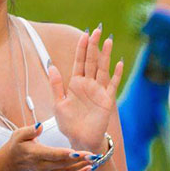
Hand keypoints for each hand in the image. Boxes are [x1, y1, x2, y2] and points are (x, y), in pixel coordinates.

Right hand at [0, 123, 94, 170]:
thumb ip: (30, 130)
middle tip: (93, 154)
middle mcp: (42, 166)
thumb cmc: (18, 145)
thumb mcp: (18, 134)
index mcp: (35, 154)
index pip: (52, 154)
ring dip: (82, 166)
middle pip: (63, 163)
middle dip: (79, 159)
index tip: (77, 151)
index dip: (64, 154)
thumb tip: (39, 126)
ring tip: (95, 160)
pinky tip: (89, 168)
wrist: (14, 162)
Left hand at [50, 26, 124, 152]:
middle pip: (92, 61)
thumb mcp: (58, 104)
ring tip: (108, 40)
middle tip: (98, 30)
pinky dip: (116, 74)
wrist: (80, 140)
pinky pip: (113, 84)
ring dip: (106, 55)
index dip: (82, 48)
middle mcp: (88, 84)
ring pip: (103, 69)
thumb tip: (51, 65)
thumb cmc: (69, 123)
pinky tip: (119, 63)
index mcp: (75, 83)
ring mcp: (99, 91)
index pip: (79, 61)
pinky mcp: (107, 100)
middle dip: (94, 46)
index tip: (85, 34)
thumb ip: (56, 85)